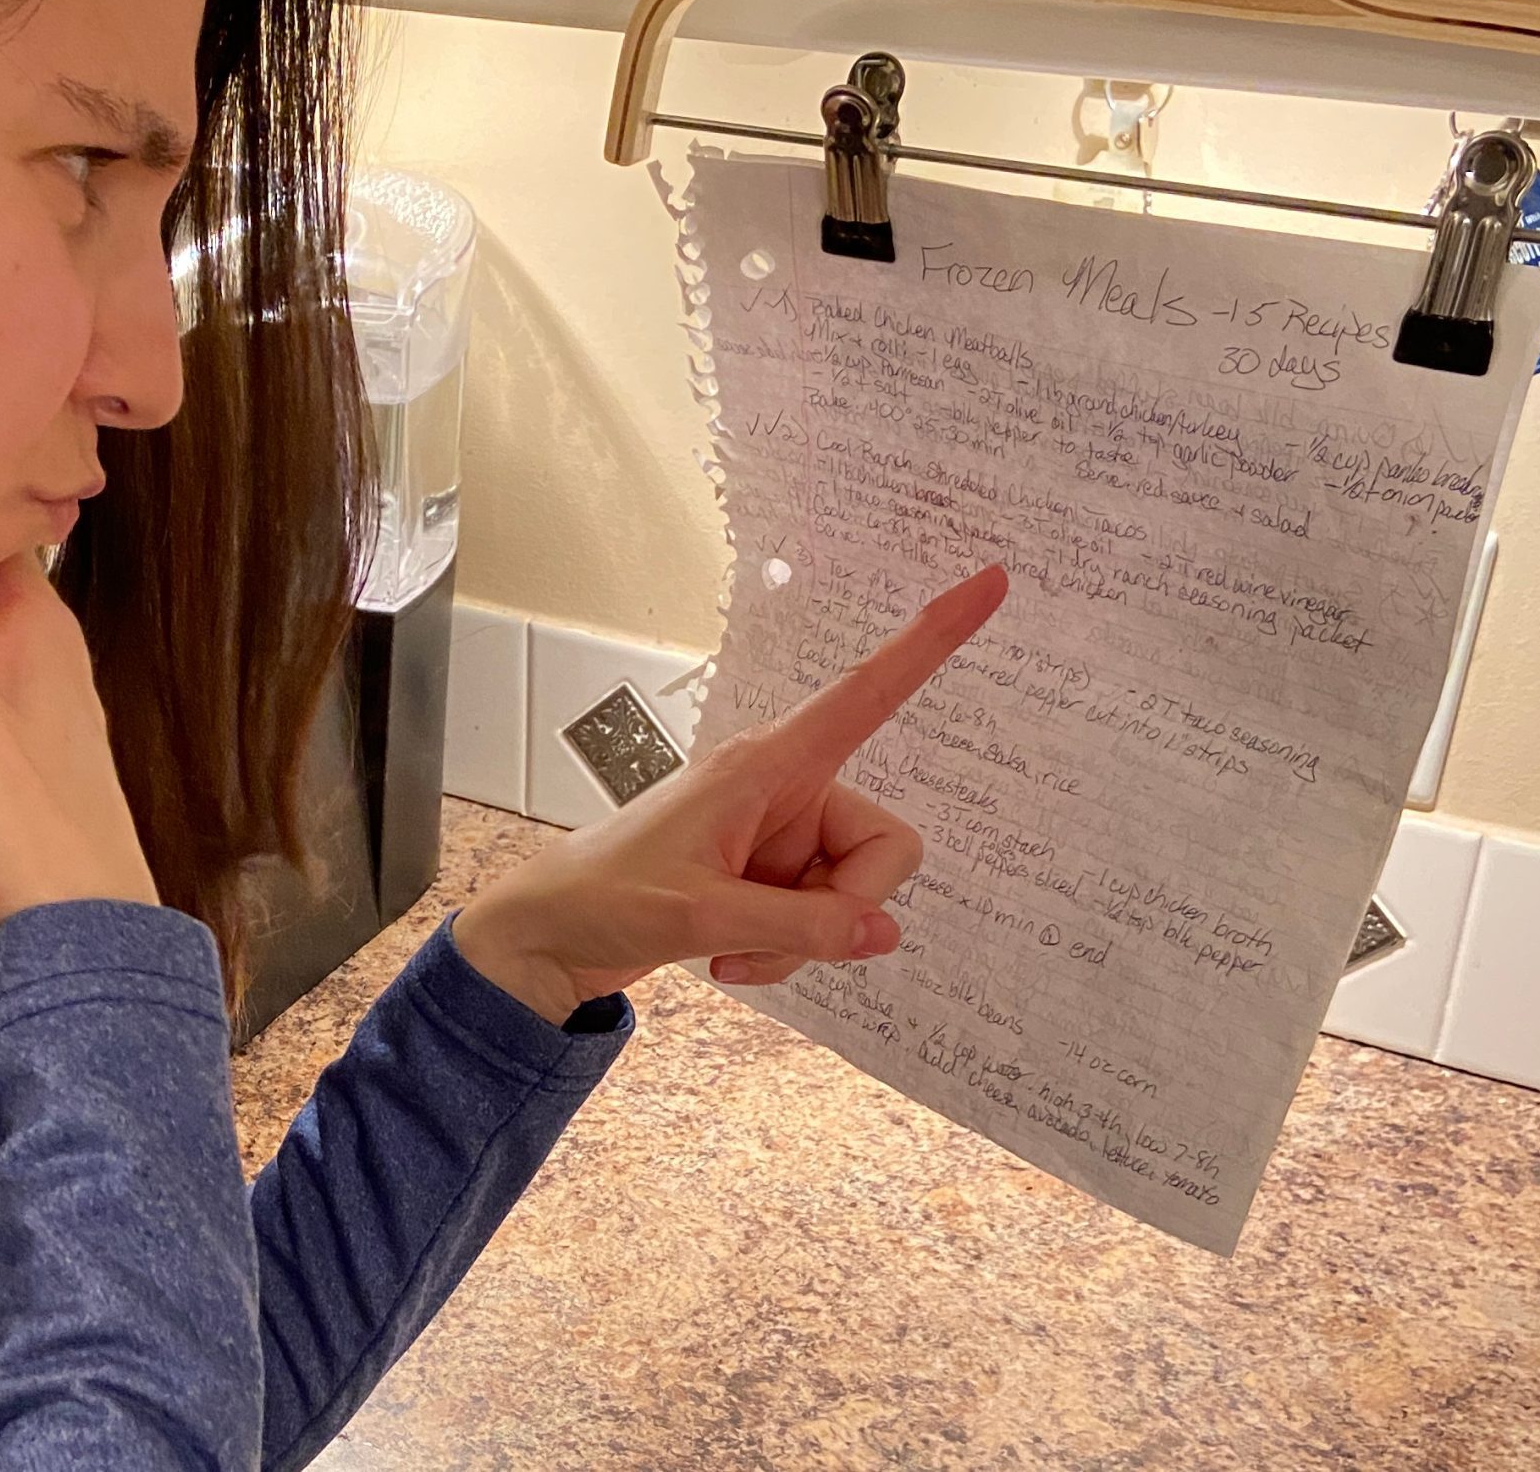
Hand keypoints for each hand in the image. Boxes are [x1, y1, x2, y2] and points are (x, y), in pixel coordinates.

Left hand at [451, 566, 1008, 1022]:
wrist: (549, 936)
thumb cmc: (606, 896)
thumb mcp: (699, 914)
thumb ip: (801, 925)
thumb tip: (885, 932)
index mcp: (769, 763)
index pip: (868, 692)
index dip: (930, 640)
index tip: (990, 580)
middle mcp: (788, 790)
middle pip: (887, 847)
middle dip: (846, 907)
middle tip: (766, 934)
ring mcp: (785, 839)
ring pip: (857, 899)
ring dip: (805, 942)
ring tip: (731, 949)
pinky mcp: (776, 880)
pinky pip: (827, 924)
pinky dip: (787, 953)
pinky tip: (727, 958)